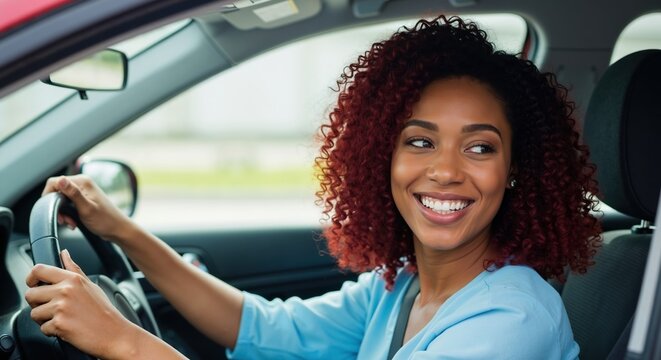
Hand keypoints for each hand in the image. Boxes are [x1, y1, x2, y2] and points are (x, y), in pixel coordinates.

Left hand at [25, 249, 139, 358]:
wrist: (114, 333)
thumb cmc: (104, 311)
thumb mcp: (90, 285)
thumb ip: (74, 269)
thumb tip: (63, 254)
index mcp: (72, 279)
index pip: (39, 270)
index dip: (31, 278)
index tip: (33, 284)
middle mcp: (65, 290)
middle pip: (30, 294)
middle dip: (37, 303)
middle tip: (52, 308)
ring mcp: (61, 307)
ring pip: (34, 313)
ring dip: (44, 319)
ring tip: (62, 319)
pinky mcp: (59, 324)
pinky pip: (42, 328)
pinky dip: (52, 331)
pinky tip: (66, 328)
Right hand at [43, 175, 131, 241]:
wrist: (117, 230)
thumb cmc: (105, 221)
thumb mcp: (86, 208)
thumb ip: (72, 193)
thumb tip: (60, 179)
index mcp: (82, 182)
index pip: (54, 182)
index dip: (49, 196)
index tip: (52, 210)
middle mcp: (82, 184)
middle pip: (56, 192)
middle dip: (57, 208)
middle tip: (64, 220)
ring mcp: (82, 192)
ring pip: (61, 200)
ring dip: (62, 213)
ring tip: (70, 223)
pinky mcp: (83, 200)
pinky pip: (67, 205)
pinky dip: (67, 215)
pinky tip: (73, 223)